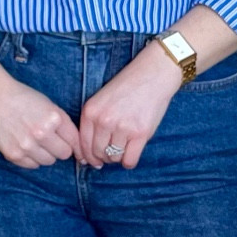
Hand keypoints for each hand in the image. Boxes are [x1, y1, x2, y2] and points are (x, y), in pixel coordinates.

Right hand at [0, 70, 81, 168]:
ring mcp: (27, 145)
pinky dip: (32, 158)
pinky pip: (32, 165)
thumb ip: (63, 125)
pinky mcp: (13, 154)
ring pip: (48, 161)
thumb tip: (78, 148)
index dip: (75, 145)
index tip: (76, 149)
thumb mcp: (49, 105)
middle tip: (51, 140)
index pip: (74, 141)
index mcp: (54, 118)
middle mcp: (41, 133)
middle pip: (64, 154)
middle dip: (60, 148)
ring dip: (46, 154)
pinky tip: (25, 144)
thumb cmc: (23, 98)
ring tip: (36, 141)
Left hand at [78, 42, 182, 170]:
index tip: (94, 161)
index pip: (83, 144)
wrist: (153, 75)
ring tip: (124, 148)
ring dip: (118, 157)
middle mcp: (103, 121)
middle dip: (104, 158)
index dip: (88, 157)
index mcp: (90, 112)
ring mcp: (122, 128)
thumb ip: (94, 122)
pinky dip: (129, 162)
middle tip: (111, 155)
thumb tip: (90, 154)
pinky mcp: (140, 133)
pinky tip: (132, 153)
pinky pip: (130, 160)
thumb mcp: (101, 100)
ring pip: (114, 157)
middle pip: (98, 153)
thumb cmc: (127, 87)